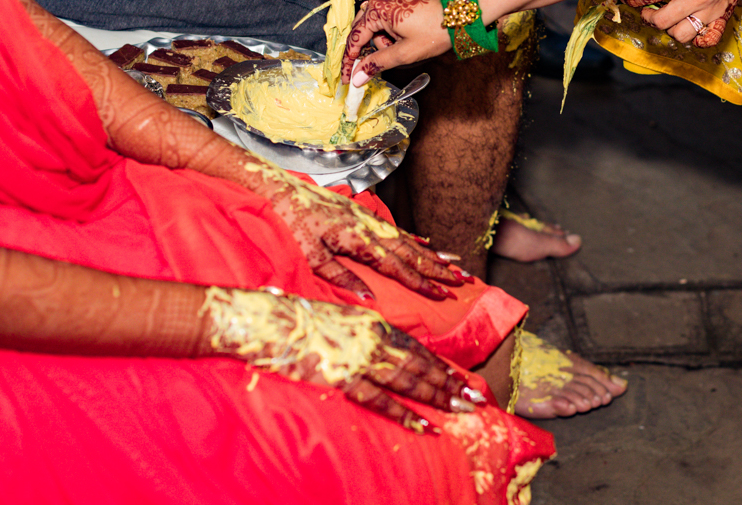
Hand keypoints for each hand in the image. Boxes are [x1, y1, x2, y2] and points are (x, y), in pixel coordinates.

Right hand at [203, 288, 485, 432]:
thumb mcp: (337, 316)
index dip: (440, 365)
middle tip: (475, 397)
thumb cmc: (295, 318)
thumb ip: (361, 329)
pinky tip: (425, 425)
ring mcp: (360, 359)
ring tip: (462, 409)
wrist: (266, 320)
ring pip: (409, 381)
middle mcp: (373, 338)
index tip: (461, 378)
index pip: (415, 348)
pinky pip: (381, 400)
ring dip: (438, 397)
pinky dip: (405, 414)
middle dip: (450, 383)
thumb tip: (379, 340)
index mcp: (372, 322)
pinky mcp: (344, 378)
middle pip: (419, 365)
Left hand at [254, 162, 469, 300]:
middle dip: (439, 270)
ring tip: (455, 265)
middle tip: (463, 282)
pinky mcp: (362, 214)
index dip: (422, 283)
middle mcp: (370, 229)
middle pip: (412, 253)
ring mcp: (368, 220)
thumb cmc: (292, 224)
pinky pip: (395, 229)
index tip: (443, 295)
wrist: (280, 189)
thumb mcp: (311, 257)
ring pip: (408, 241)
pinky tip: (425, 242)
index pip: (398, 268)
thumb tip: (369, 300)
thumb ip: (342, 279)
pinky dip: (414, 238)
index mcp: (359, 241)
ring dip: (433, 255)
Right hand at [342, 0, 448, 84]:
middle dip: (374, 48)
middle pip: (364, 29)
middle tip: (386, 60)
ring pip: (377, 24)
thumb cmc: (436, 31)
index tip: (346, 78)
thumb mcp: (405, 52)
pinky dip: (392, 30)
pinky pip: (387, 16)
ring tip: (406, 45)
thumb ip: (378, 63)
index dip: (350, 60)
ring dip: (386, 39)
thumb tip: (357, 77)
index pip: (354, 38)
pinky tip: (407, 37)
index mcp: (377, 9)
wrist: (462, 13)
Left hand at [623, 0, 741, 46]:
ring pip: (682, 35)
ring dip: (671, 29)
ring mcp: (712, 11)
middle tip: (647, 11)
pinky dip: (696, 39)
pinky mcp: (724, 16)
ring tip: (669, 19)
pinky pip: (708, 39)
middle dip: (649, 17)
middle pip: (663, 22)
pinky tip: (690, 29)